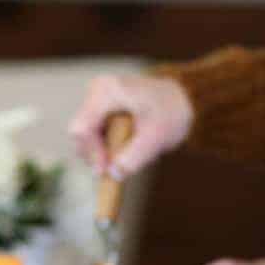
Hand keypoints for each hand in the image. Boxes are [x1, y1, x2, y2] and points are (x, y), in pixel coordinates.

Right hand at [69, 73, 193, 176]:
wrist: (182, 98)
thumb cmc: (172, 112)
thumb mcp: (157, 138)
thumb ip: (134, 158)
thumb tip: (113, 174)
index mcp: (109, 92)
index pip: (82, 129)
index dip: (91, 154)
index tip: (106, 170)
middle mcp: (98, 90)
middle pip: (81, 133)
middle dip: (96, 154)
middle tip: (116, 168)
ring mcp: (97, 97)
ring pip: (86, 136)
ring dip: (102, 152)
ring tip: (126, 154)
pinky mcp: (100, 107)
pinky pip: (93, 133)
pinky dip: (106, 146)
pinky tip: (124, 146)